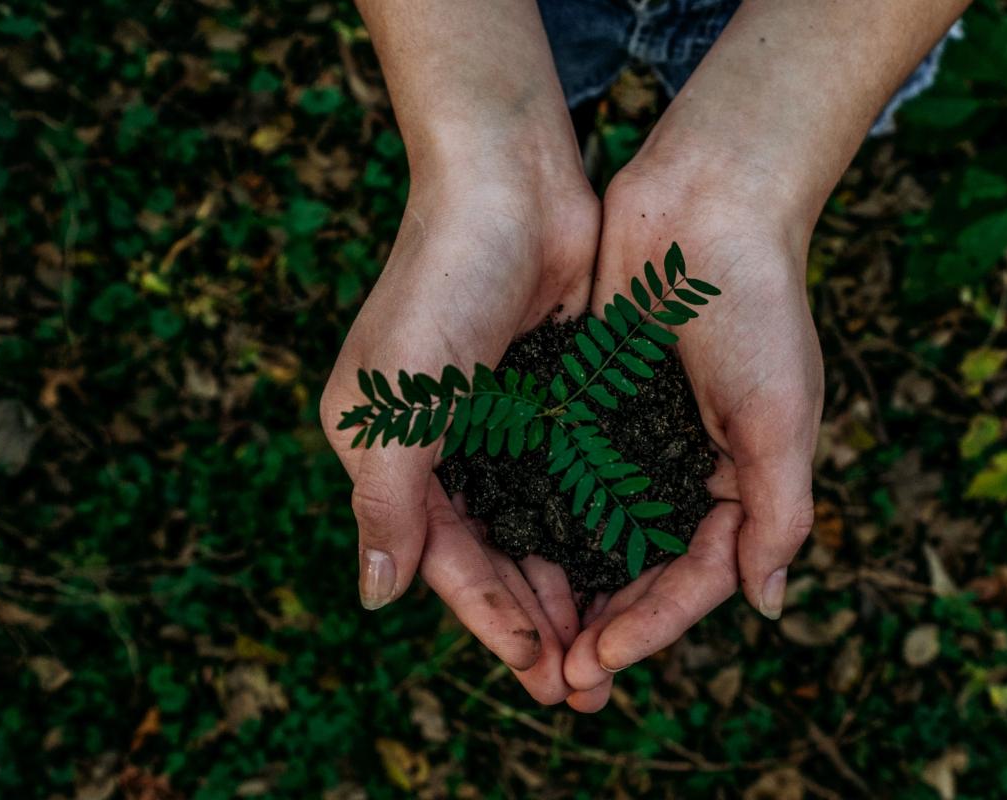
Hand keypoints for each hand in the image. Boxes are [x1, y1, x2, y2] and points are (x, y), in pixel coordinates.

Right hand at [320, 168, 597, 703]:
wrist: (510, 182)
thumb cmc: (441, 283)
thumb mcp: (397, 402)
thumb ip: (387, 502)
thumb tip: (376, 598)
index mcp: (389, 452)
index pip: (443, 558)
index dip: (490, 618)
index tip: (540, 669)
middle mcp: (442, 446)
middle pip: (494, 555)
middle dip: (537, 620)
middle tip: (585, 685)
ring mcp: (500, 422)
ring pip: (538, 527)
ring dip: (571, 585)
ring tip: (612, 644)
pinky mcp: (552, 397)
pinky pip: (574, 480)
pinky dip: (596, 525)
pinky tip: (630, 565)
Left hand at [561, 161, 822, 711]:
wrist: (707, 201)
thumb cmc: (757, 305)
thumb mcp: (780, 415)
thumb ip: (778, 512)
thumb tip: (766, 606)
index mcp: (741, 481)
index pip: (696, 577)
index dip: (652, 626)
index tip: (601, 660)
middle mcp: (686, 469)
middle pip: (641, 570)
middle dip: (604, 625)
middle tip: (557, 678)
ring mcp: (636, 437)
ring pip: (595, 533)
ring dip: (566, 586)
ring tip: (527, 637)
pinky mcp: (591, 401)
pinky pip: (563, 474)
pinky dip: (540, 516)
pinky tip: (503, 551)